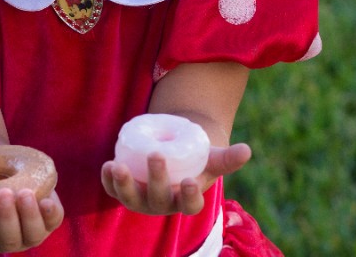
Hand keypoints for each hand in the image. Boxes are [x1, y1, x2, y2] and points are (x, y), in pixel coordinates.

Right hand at [0, 188, 64, 252]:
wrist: (3, 178)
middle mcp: (12, 239)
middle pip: (11, 236)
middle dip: (7, 216)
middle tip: (1, 192)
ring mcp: (34, 230)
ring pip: (34, 230)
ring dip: (29, 213)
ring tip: (23, 192)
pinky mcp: (50, 217)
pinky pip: (54, 219)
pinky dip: (50, 211)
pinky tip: (46, 199)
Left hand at [101, 143, 251, 215]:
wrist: (173, 154)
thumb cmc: (196, 159)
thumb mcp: (212, 158)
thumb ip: (228, 157)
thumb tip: (247, 150)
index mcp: (186, 201)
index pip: (190, 206)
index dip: (190, 196)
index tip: (190, 181)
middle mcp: (163, 205)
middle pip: (159, 198)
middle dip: (157, 179)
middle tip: (156, 155)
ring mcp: (142, 199)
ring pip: (131, 198)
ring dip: (124, 184)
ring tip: (118, 166)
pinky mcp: (124, 191)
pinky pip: (113, 189)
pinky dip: (108, 180)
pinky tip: (107, 165)